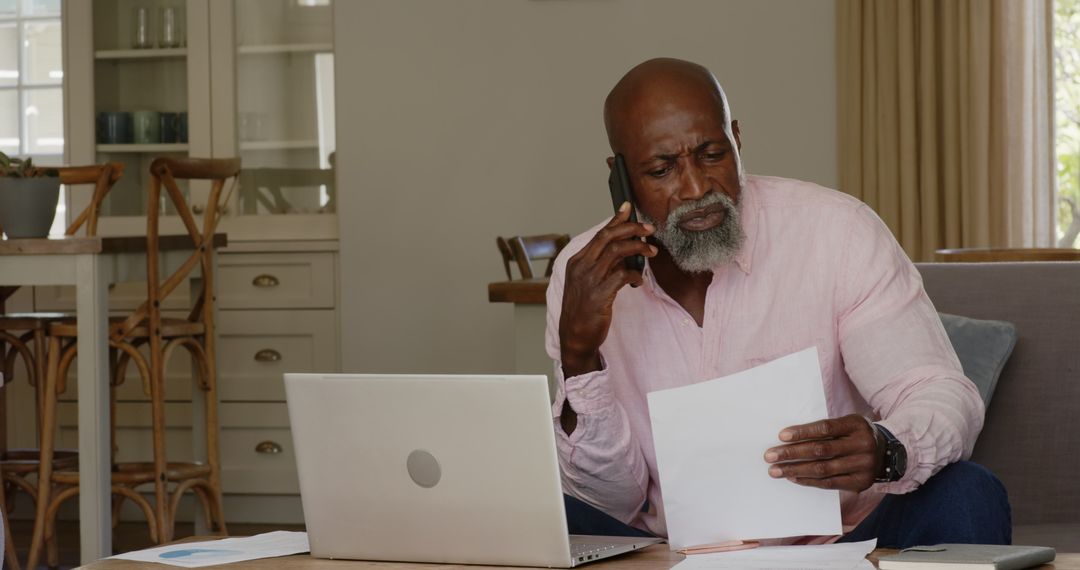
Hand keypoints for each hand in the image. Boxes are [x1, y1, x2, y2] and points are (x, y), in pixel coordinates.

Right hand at [559, 202, 656, 377]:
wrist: (575, 336)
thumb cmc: (583, 309)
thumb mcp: (588, 282)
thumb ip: (603, 264)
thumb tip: (625, 250)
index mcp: (577, 261)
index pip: (600, 233)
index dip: (616, 219)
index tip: (628, 208)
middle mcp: (582, 266)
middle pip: (609, 236)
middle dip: (632, 229)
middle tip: (649, 230)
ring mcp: (590, 279)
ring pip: (618, 251)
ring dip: (638, 249)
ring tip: (651, 253)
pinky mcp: (600, 294)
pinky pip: (623, 276)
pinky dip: (635, 275)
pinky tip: (638, 281)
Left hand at [763, 414, 883, 491]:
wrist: (887, 453)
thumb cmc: (855, 435)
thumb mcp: (846, 424)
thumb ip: (824, 429)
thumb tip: (788, 438)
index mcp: (856, 425)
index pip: (825, 428)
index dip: (802, 432)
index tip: (781, 436)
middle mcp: (862, 445)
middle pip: (821, 450)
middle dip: (792, 453)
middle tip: (770, 456)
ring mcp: (863, 465)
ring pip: (823, 469)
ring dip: (796, 470)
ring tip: (776, 470)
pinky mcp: (861, 482)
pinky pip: (830, 483)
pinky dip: (809, 480)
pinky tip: (793, 478)